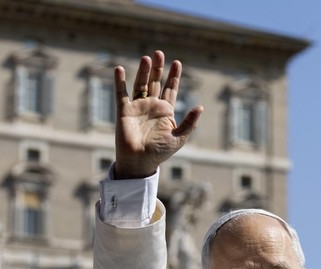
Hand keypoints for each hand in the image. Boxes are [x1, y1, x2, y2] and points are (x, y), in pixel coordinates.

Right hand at [114, 50, 202, 178]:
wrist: (140, 162)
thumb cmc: (160, 152)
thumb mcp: (179, 138)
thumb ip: (190, 123)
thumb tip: (200, 107)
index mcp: (165, 112)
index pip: (170, 90)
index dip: (174, 77)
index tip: (177, 63)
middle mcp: (152, 107)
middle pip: (155, 82)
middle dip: (158, 69)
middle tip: (160, 53)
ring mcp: (138, 107)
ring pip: (141, 84)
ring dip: (143, 71)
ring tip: (147, 58)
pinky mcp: (124, 111)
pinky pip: (121, 93)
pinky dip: (120, 81)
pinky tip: (119, 69)